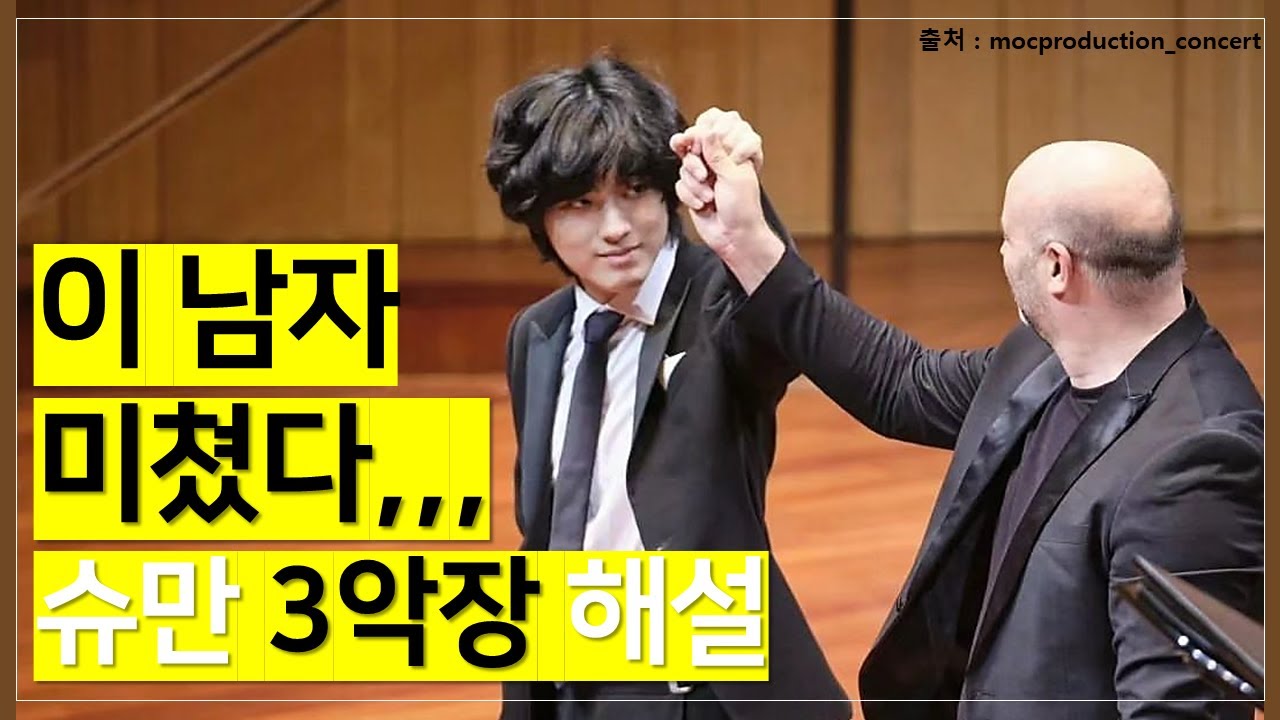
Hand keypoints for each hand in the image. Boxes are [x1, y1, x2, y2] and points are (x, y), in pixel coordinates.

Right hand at [669, 108, 783, 292]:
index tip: (695, 145)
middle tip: (704, 175)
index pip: (708, 135)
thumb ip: (717, 152)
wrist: (734, 238)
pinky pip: (680, 186)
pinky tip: (703, 205)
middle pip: (691, 150)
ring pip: (683, 169)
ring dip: (695, 186)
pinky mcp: (693, 192)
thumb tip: (708, 130)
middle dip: (695, 165)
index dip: (699, 139)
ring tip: (709, 197)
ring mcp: (703, 178)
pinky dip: (690, 197)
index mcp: (731, 154)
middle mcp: (716, 164)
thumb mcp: (732, 175)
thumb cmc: (743, 209)